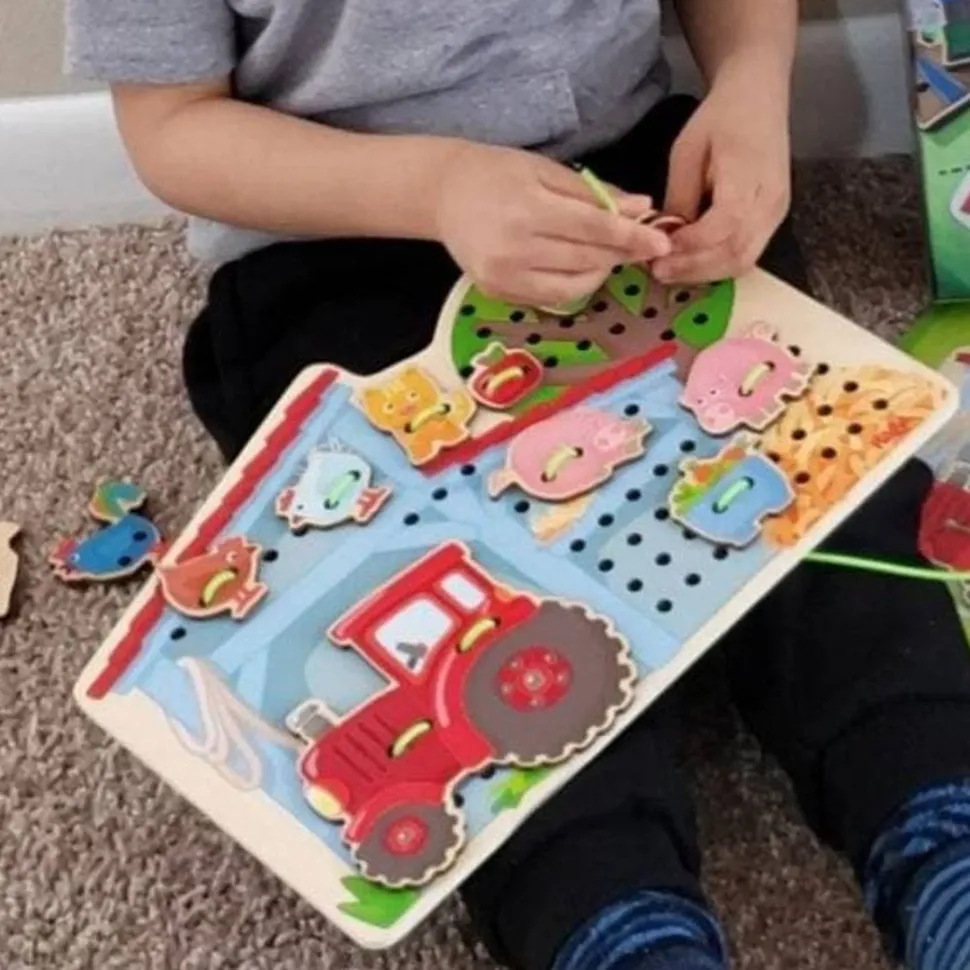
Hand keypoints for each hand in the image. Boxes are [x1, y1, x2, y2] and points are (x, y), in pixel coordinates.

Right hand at [434, 142, 672, 306]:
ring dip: (599, 273)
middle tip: (644, 246)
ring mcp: (503, 278)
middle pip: (585, 259)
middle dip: (621, 254)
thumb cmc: (497, 173)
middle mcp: (514, 250)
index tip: (661, 241)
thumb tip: (642, 208)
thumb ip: (594, 193)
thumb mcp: (545, 171)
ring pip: (572, 288)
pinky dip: (573, 285)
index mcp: (527, 210)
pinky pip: (549, 298)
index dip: (631, 237)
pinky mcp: (497, 294)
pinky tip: (579, 267)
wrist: (443, 194)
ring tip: (608, 255)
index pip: (592, 229)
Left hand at [653, 60, 791, 283]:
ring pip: (743, 261)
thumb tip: (667, 237)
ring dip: (705, 273)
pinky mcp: (773, 219)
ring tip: (672, 270)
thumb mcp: (687, 149)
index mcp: (749, 176)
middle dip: (694, 268)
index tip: (661, 250)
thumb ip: (680, 195)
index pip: (724, 224)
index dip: (692, 244)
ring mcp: (776, 213)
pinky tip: (692, 262)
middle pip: (736, 253)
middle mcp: (770, 201)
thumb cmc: (721, 117)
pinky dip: (718, 264)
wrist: (759, 96)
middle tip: (659, 271)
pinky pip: (747, 253)